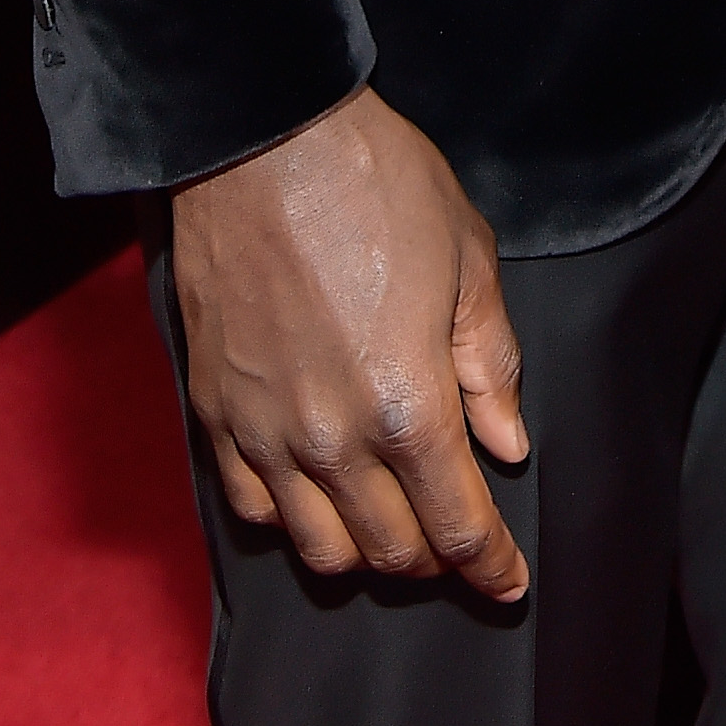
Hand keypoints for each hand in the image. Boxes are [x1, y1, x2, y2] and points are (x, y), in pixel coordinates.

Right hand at [169, 87, 530, 595]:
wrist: (263, 144)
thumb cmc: (377, 185)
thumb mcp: (468, 258)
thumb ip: (491, 363)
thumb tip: (508, 445)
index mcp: (408, 405)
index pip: (456, 526)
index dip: (490, 565)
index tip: (509, 582)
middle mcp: (332, 441)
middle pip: (390, 550)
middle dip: (435, 558)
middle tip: (459, 539)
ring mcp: (266, 435)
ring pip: (320, 549)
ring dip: (367, 552)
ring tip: (394, 525)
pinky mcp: (216, 416)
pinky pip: (253, 510)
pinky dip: (294, 522)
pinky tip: (321, 495)